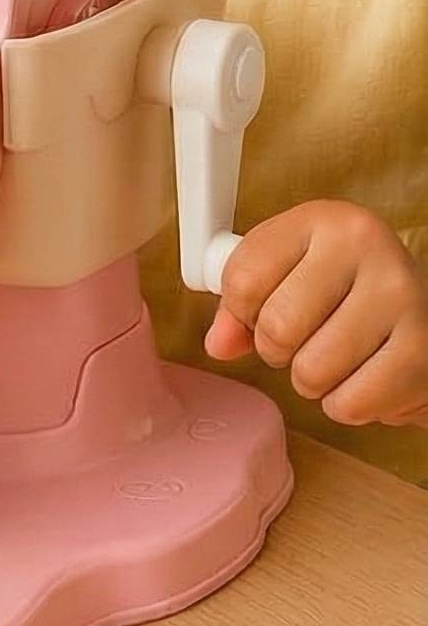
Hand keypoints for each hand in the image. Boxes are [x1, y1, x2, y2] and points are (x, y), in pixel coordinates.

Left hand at [206, 201, 427, 427]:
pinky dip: (347, 404)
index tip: (260, 309)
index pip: (242, 279)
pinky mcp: (424, 351)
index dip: (240, 310)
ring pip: (311, 371)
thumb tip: (218, 345)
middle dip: (277, 349)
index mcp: (321, 221)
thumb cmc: (346, 289)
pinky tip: (364, 376)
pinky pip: (351, 403)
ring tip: (335, 357)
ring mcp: (400, 297)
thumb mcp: (287, 274)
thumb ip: (241, 306)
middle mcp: (364, 247)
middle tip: (302, 339)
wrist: (422, 308)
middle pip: (277, 327)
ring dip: (313, 380)